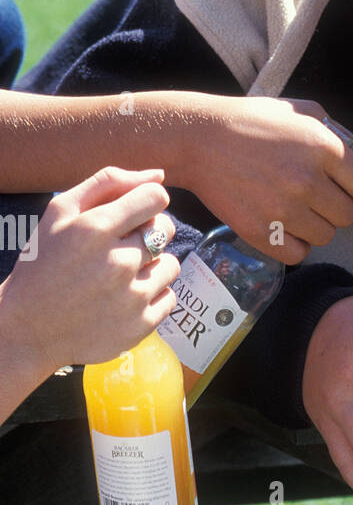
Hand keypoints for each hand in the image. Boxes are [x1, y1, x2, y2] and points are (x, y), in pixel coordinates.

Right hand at [0, 167, 178, 377]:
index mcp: (96, 229)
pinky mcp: (140, 326)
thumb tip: (159, 174)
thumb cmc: (43, 264)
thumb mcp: (59, 213)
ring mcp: (132, 298)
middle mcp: (118, 263)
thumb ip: (108, 183)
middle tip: (121, 247)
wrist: (28, 330)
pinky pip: (169, 298)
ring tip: (121, 276)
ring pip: (172, 265)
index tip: (132, 215)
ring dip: (152, 266)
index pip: (156, 197)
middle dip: (148, 232)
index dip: (146, 203)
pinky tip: (124, 299)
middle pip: (166, 229)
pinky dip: (152, 297)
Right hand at [182, 95, 352, 264]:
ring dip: (313, 227)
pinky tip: (282, 229)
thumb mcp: (296, 110)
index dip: (352, 187)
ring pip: (325, 237)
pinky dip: (293, 246)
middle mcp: (308, 180)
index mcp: (323, 147)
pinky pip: (298, 254)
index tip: (337, 185)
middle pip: (347, 216)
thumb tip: (352, 155)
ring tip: (294, 211)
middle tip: (312, 199)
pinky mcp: (261, 231)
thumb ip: (331, 129)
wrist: (199, 140)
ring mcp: (284, 209)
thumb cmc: (249, 122)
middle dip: (333, 208)